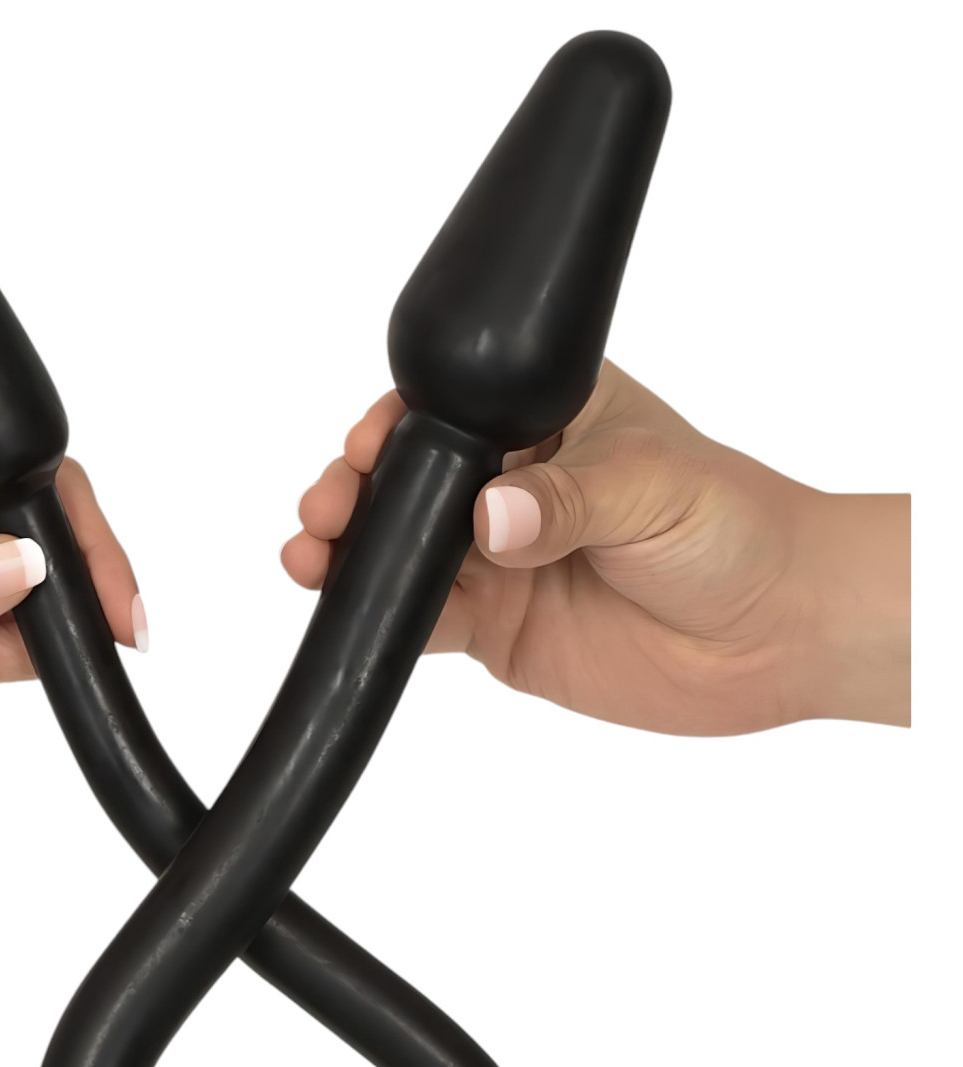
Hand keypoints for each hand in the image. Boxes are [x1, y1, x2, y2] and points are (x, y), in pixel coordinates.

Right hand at [282, 362, 909, 733]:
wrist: (777, 636)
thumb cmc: (735, 529)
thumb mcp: (654, 489)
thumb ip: (566, 500)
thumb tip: (488, 519)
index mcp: (546, 419)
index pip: (449, 409)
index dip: (395, 425)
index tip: (366, 446)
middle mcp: (509, 484)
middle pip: (406, 480)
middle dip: (355, 490)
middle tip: (328, 508)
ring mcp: (495, 559)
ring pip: (400, 550)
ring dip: (351, 552)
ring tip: (311, 557)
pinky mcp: (495, 626)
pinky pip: (422, 619)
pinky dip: (382, 617)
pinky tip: (349, 609)